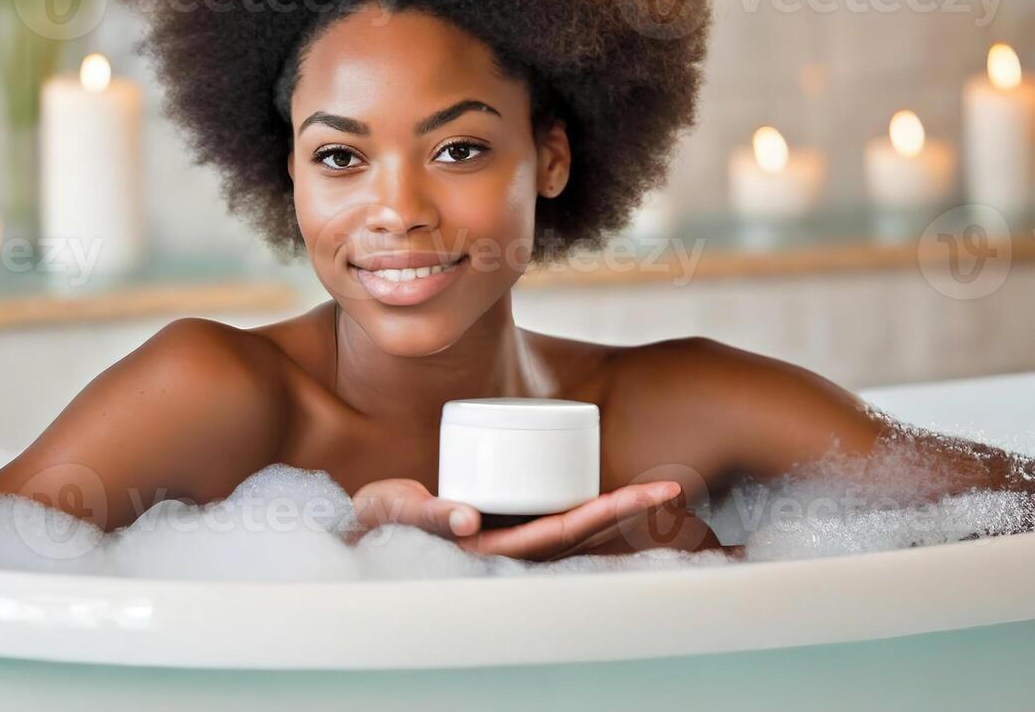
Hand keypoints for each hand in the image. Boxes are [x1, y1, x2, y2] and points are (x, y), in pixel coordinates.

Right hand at [349, 478, 683, 560]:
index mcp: (490, 548)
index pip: (559, 531)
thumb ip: (425, 515)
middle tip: (670, 486)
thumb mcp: (392, 511)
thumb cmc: (378, 519)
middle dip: (626, 509)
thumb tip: (469, 519)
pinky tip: (610, 487)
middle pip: (580, 528)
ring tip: (656, 488)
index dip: (603, 512)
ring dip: (614, 508)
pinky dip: (586, 502)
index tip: (642, 494)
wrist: (364, 525)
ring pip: (573, 523)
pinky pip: (556, 513)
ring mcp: (510, 533)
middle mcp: (508, 545)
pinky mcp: (504, 518)